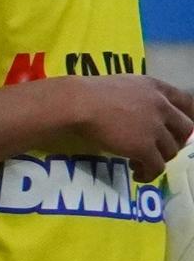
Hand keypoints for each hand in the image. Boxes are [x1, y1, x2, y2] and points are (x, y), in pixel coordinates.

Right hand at [66, 74, 193, 175]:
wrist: (79, 104)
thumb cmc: (89, 93)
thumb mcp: (123, 85)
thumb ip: (138, 96)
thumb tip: (136, 112)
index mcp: (156, 88)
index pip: (187, 102)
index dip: (188, 117)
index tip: (178, 129)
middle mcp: (162, 107)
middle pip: (185, 129)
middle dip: (175, 142)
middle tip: (158, 149)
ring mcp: (155, 128)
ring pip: (171, 151)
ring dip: (158, 159)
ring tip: (140, 164)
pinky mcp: (144, 147)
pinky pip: (156, 166)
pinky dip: (149, 174)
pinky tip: (137, 174)